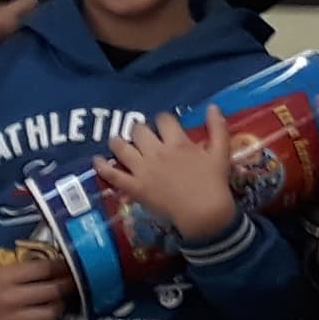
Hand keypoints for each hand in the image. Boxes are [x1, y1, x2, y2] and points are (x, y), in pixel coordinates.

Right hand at [0, 255, 68, 319]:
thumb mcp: (2, 270)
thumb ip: (28, 269)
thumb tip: (61, 267)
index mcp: (7, 277)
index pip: (45, 269)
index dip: (63, 266)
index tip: (71, 265)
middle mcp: (10, 298)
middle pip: (52, 291)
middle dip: (67, 285)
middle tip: (73, 283)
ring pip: (50, 314)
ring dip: (60, 307)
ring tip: (59, 301)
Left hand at [101, 109, 239, 243]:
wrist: (203, 213)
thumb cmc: (214, 183)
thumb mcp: (221, 153)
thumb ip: (217, 128)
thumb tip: (212, 106)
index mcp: (177, 143)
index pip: (164, 120)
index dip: (163, 119)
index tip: (165, 124)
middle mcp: (156, 152)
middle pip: (140, 131)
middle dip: (141, 130)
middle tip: (143, 135)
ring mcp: (142, 170)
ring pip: (121, 148)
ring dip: (117, 142)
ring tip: (117, 141)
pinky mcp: (133, 187)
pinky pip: (112, 174)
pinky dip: (102, 166)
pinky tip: (97, 160)